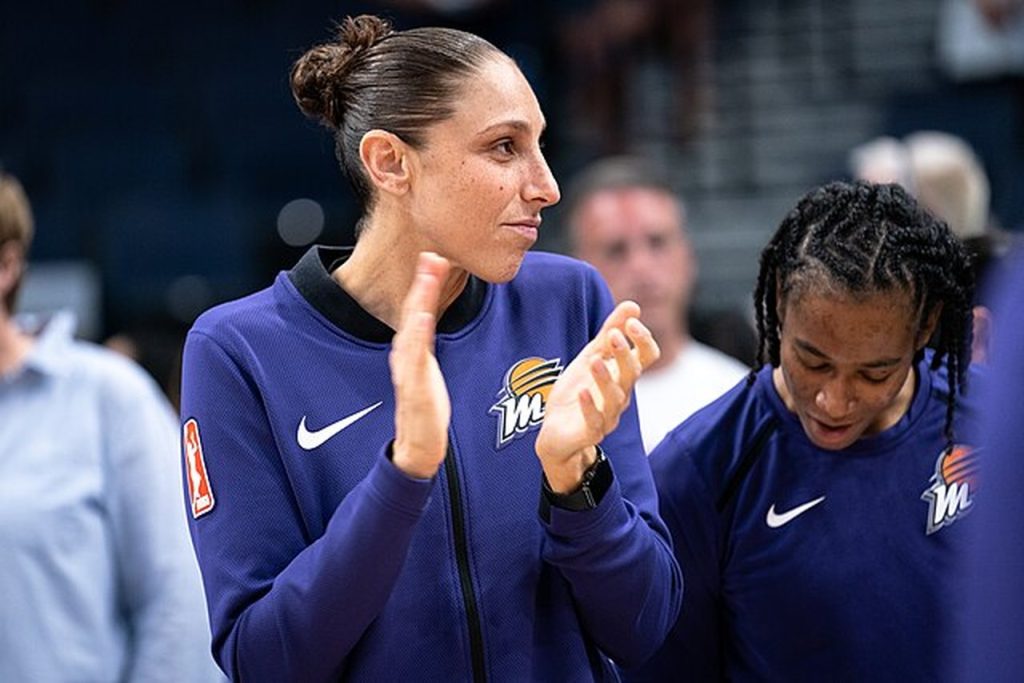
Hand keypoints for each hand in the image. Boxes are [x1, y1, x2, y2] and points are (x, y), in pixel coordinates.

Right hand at [389, 252, 451, 478]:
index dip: (425, 284)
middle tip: (432, 255)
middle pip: (414, 313)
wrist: (418, 446)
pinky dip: (416, 336)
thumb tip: (430, 325)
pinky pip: (414, 358)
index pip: (419, 311)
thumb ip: (427, 346)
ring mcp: (408, 371)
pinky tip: (422, 318)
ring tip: (428, 278)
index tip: (434, 257)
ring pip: (413, 330)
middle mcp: (406, 356)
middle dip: (423, 284)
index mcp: (412, 351)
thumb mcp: (429, 370)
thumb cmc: (425, 409)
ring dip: (421, 301)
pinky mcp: (413, 389)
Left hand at [535, 301, 659, 491]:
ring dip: (605, 378)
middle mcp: (621, 394)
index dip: (643, 339)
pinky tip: (582, 393)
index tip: (631, 322)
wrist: (557, 432)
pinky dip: (590, 406)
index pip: (647, 355)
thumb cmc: (579, 391)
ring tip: (594, 360)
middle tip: (613, 335)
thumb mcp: (591, 357)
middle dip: (624, 354)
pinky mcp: (591, 431)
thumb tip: (632, 305)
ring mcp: (608, 414)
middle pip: (632, 373)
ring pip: (615, 397)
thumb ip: (609, 333)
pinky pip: (595, 420)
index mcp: (624, 374)